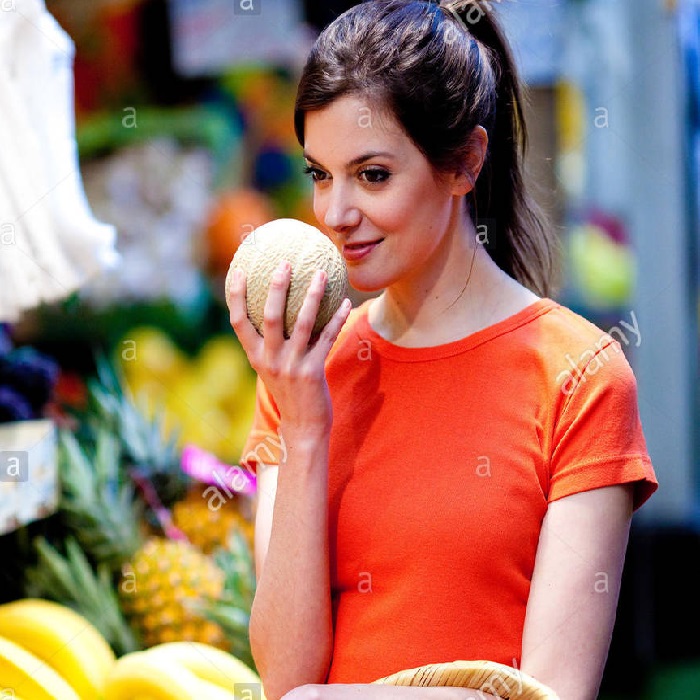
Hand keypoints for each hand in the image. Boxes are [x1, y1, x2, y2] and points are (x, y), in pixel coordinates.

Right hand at [229, 260, 351, 437]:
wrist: (303, 426)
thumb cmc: (289, 392)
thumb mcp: (272, 368)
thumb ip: (270, 343)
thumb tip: (276, 309)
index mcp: (254, 356)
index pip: (238, 321)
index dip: (235, 295)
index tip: (238, 269)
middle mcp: (269, 359)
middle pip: (269, 316)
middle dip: (276, 287)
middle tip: (285, 262)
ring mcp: (291, 366)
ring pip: (302, 323)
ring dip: (313, 296)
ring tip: (322, 274)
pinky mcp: (312, 372)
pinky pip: (327, 338)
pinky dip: (337, 318)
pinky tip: (346, 302)